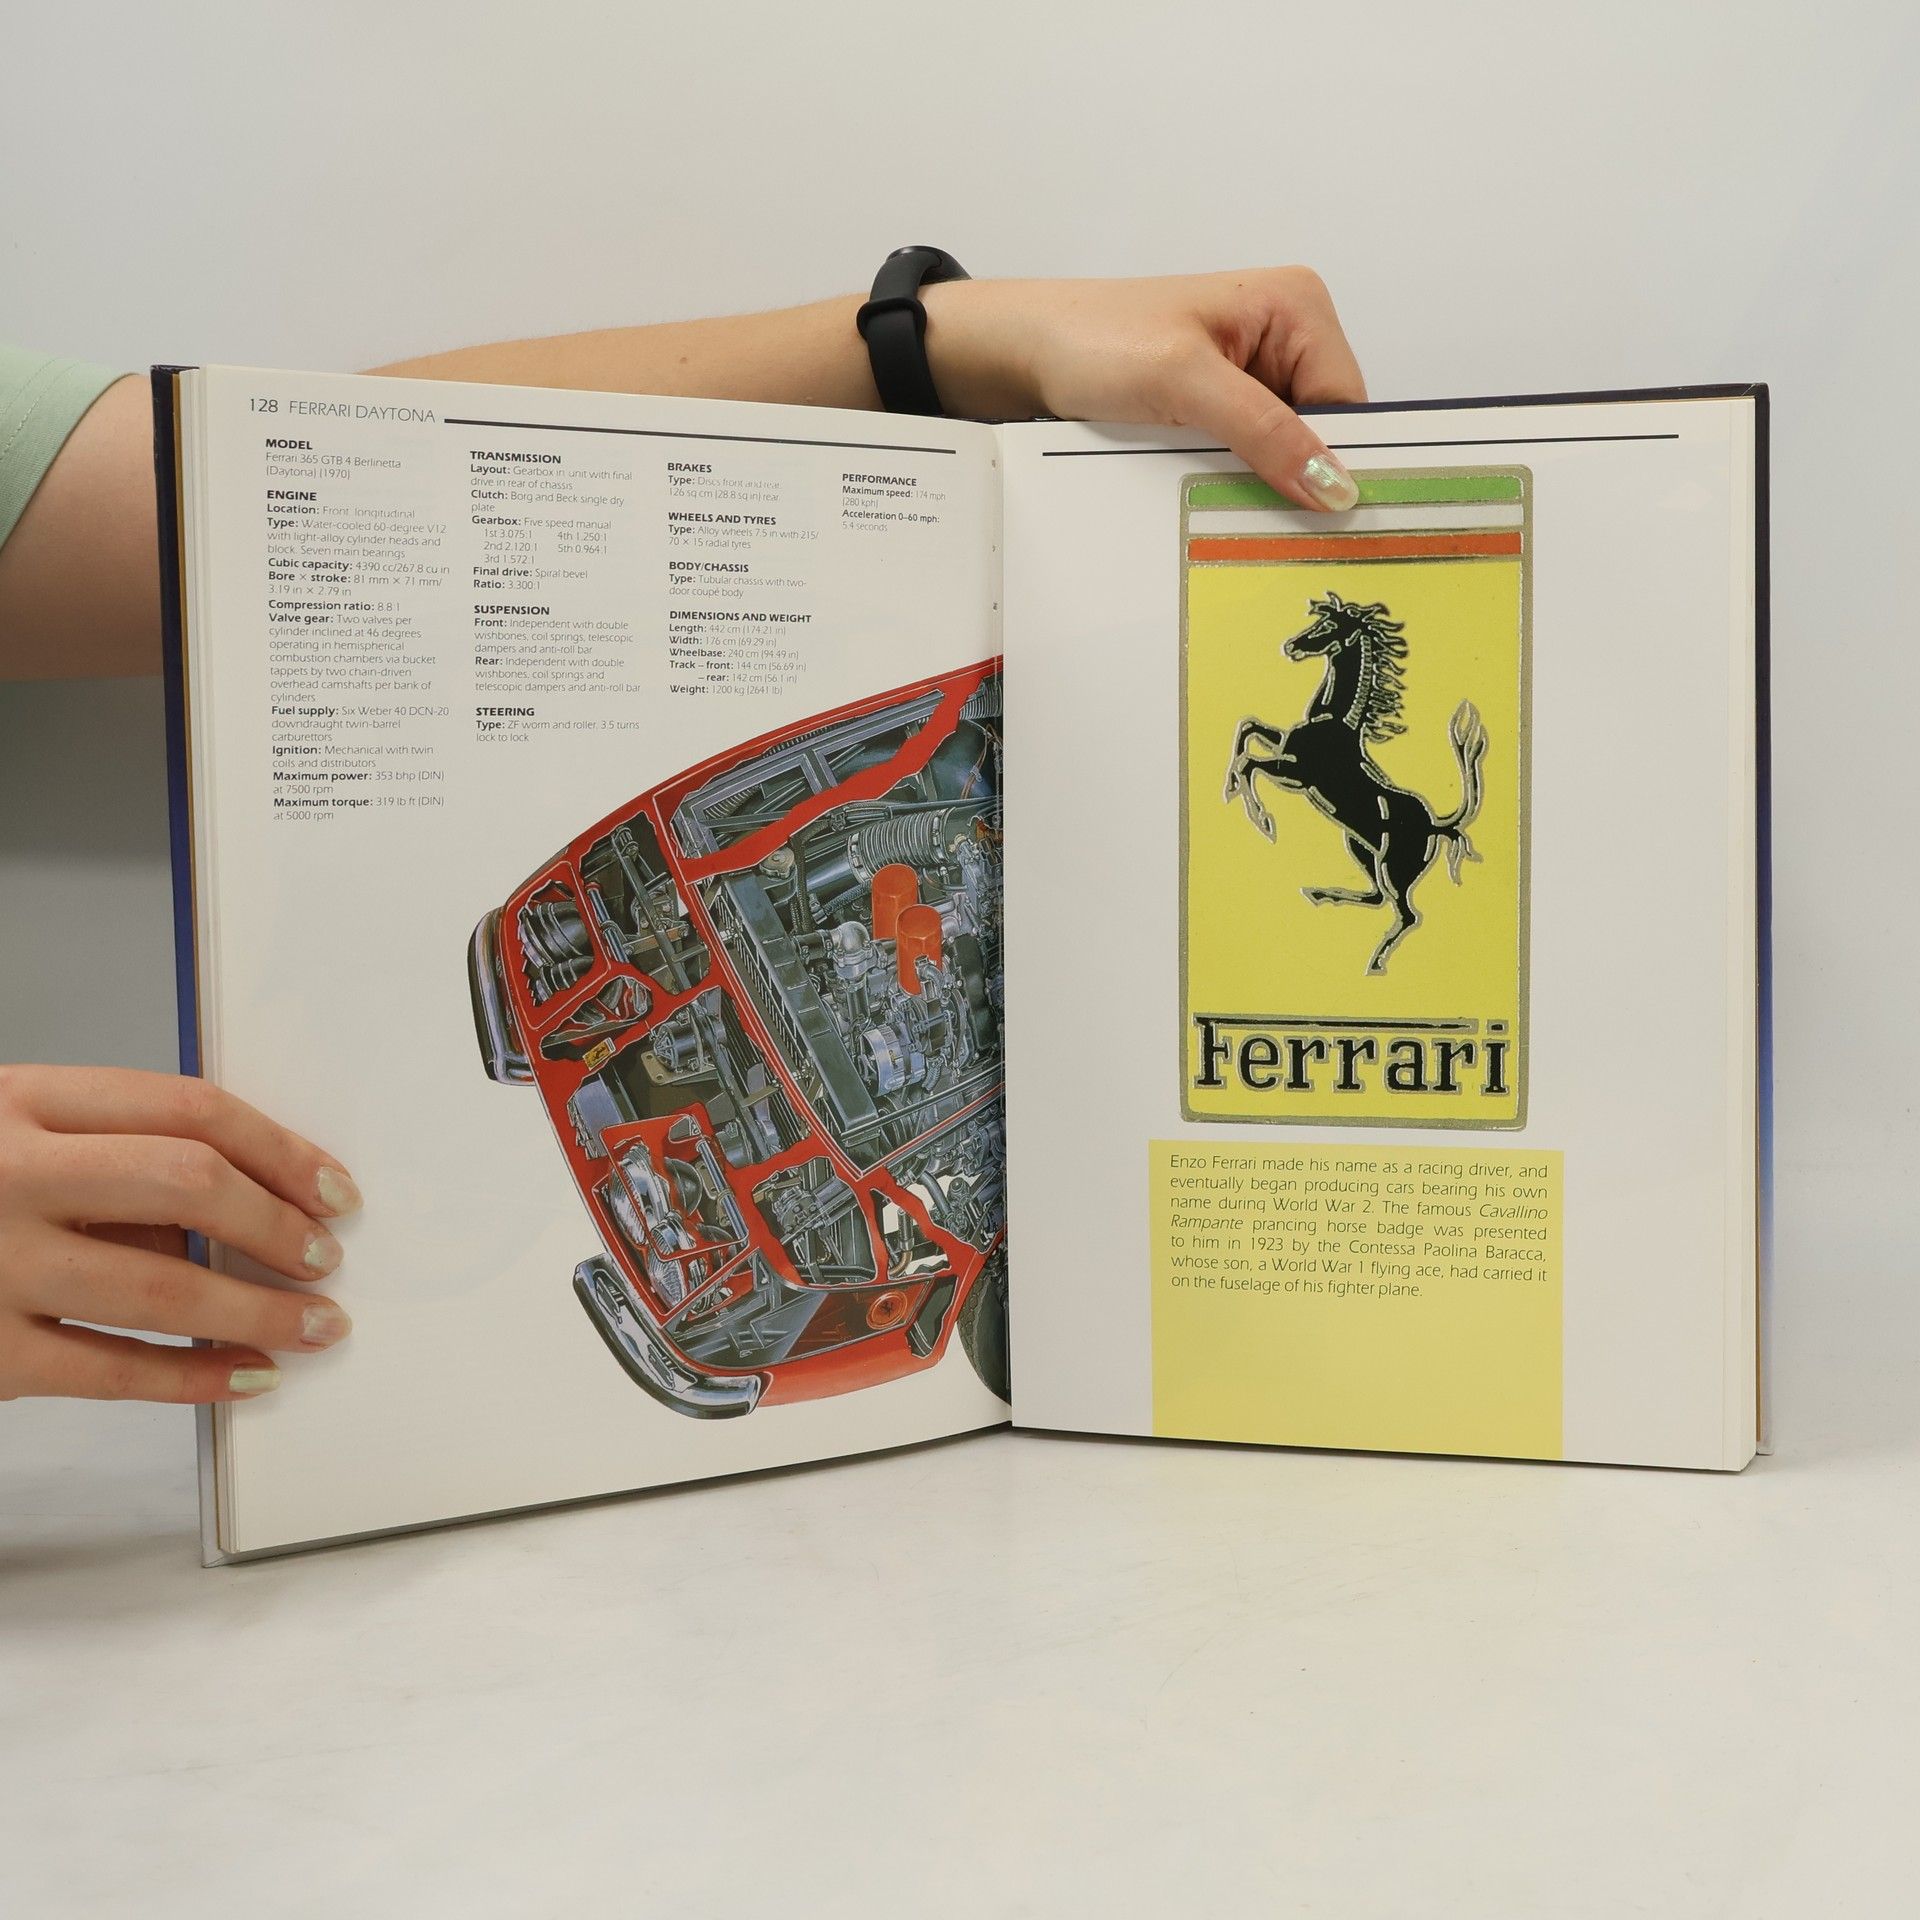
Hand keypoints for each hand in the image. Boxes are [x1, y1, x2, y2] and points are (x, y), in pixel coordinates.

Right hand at [0, 1065, 358, 1403]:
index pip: (188, 1108)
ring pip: (162, 1290)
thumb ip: (111, 1160)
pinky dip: (196, 1379)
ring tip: (315, 1326)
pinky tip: (247, 1377)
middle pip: (187, 1185)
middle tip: (325, 1260)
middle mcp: (5, 1174)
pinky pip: (111, 1373)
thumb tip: (257, 1200)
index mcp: (22, 1101)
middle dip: (278, 1226)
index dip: (281, 1149)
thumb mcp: (12, 1136)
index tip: (332, 1188)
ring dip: (260, 1313)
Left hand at [924, 267, 1367, 510]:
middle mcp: (1284, 333)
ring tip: (1237, 513)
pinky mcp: (1219, 403)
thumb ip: (1263, 430)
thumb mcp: (1184, 382)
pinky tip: (1216, 500)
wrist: (1023, 352)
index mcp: (1296, 305)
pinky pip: (1249, 453)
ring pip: (1286, 448)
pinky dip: (1236, 479)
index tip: (1331, 520)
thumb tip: (1334, 486)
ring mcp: (1252, 371)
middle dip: (1300, 475)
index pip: (1350, 402)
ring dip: (1264, 482)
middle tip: (1278, 527)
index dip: (1340, 460)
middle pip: (1323, 428)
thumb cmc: (1095, 341)